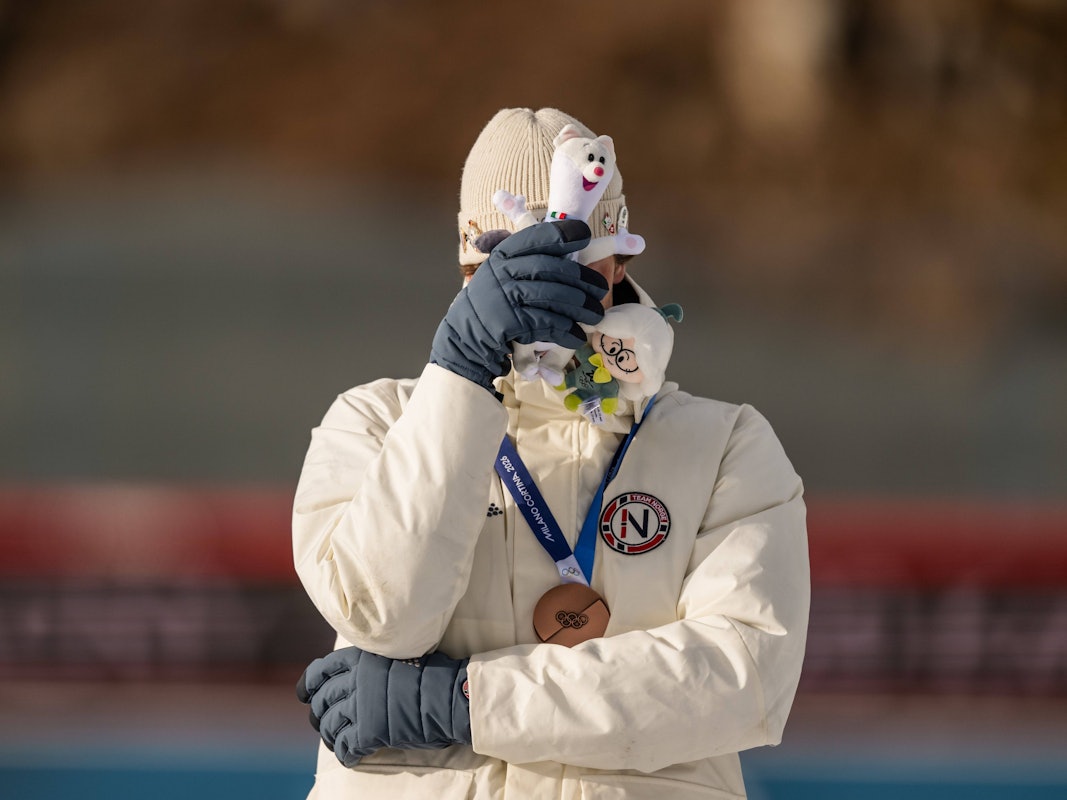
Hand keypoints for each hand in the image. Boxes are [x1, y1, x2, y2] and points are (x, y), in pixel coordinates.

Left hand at [296, 646, 471, 766]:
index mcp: (361, 658)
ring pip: (329, 725)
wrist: (449, 697)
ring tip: (338, 742)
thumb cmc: (431, 675)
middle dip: (319, 715)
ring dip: (331, 737)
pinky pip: (344, 747)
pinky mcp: (367, 732)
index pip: (321, 670)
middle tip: (325, 724)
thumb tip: (358, 676)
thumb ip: (372, 665)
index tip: (305, 695)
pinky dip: (345, 754)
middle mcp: (356, 680)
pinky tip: (351, 756)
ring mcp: (360, 706)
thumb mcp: (397, 656)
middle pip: (321, 701)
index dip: (309, 685)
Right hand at [430, 220, 607, 390]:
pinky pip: (547, 323)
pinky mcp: (509, 322)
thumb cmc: (494, 302)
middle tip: (601, 289)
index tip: (585, 235)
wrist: (465, 337)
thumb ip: (527, 258)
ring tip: (596, 315)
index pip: (537, 236)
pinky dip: (566, 330)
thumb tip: (568, 245)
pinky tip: (577, 335)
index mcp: (504, 254)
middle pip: (552, 269)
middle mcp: (503, 270)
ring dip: (580, 307)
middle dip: (582, 278)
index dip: (563, 234)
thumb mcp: (503, 273)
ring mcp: (505, 296)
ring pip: (553, 296)